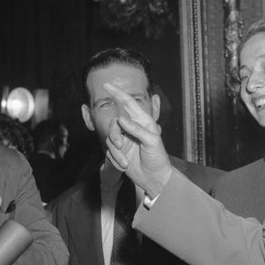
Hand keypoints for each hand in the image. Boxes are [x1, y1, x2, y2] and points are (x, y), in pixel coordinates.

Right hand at [102, 82, 171, 197]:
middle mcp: (132, 128)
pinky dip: (115, 160)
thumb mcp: (152, 142)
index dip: (117, 93)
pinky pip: (109, 151)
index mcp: (143, 122)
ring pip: (110, 139)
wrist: (154, 179)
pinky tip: (124, 166)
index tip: (106, 85)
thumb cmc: (158, 158)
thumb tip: (121, 118)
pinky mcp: (119, 152)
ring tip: (125, 163)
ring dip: (116, 153)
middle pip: (114, 124)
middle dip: (114, 135)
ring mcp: (125, 140)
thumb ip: (137, 129)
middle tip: (121, 146)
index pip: (128, 103)